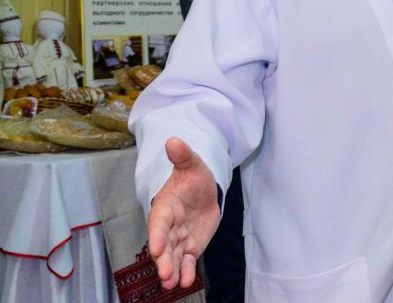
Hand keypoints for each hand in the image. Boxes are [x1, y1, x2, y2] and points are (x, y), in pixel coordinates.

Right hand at [147, 138, 221, 289]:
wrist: (205, 191)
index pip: (159, 222)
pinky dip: (186, 271)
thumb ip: (183, 156)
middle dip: (164, 259)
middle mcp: (169, 227)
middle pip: (164, 244)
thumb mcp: (192, 165)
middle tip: (165, 273)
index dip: (157, 234)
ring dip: (172, 269)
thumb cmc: (193, 178)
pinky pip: (186, 260)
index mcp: (165, 207)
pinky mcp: (190, 247)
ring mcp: (179, 239)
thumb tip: (173, 140)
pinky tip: (186, 281)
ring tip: (171, 283)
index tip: (156, 247)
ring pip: (173, 256)